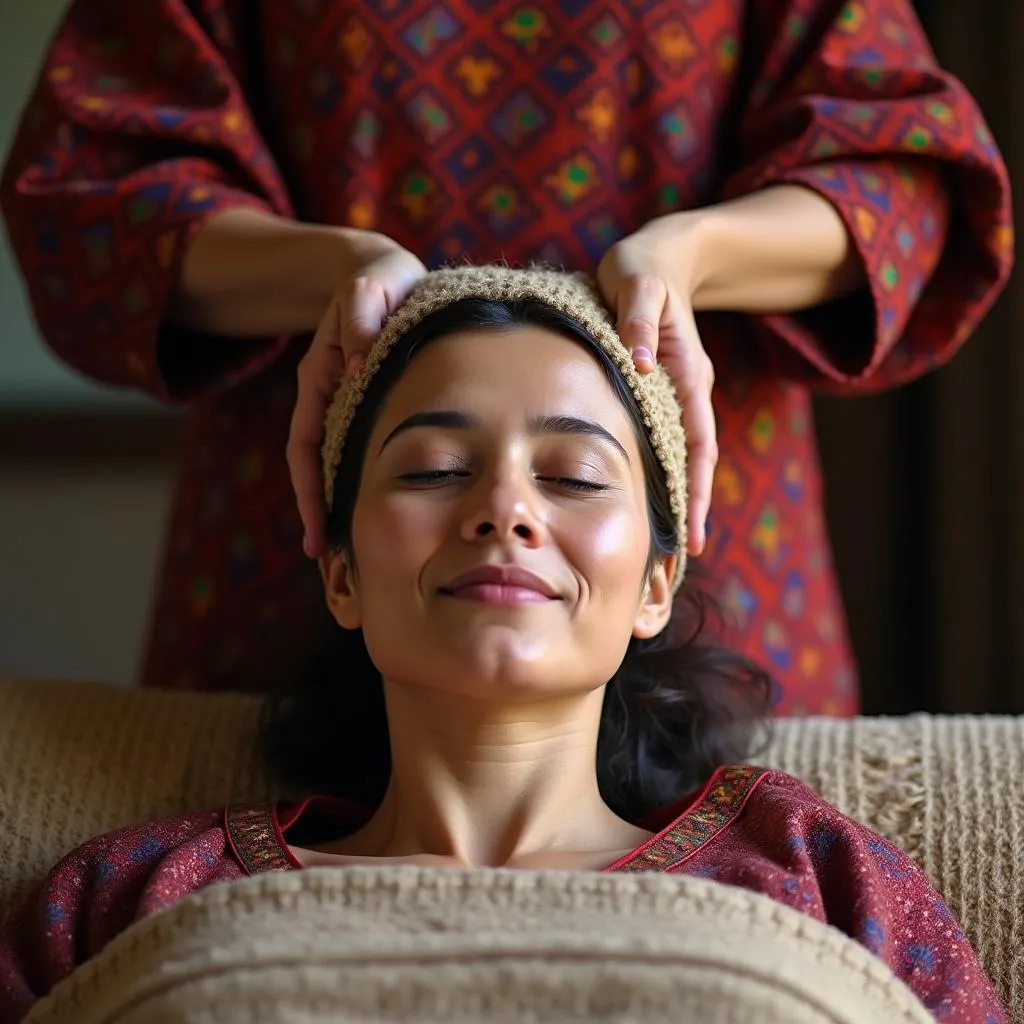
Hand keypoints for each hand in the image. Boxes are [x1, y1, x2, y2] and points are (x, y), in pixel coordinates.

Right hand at [287, 233, 426, 557]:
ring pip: (337, 465)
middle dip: (318, 513)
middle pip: (316, 467)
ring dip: (338, 505)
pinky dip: (359, 484)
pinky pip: (358, 453)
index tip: (316, 532)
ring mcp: (348, 406)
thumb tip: (358, 361)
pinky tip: (374, 511)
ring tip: (346, 554)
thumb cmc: (381, 278)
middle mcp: (329, 398)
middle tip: (328, 563)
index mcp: (322, 378)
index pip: (306, 444)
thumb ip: (362, 311)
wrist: (386, 274)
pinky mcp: (369, 408)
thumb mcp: (371, 283)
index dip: (309, 489)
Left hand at [597, 225, 715, 557]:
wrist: (661, 256)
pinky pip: (663, 439)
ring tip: (669, 543)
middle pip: (695, 461)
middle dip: (693, 508)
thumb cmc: (642, 268)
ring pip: (681, 454)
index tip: (693, 534)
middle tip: (683, 558)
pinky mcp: (659, 391)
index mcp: (686, 373)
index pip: (698, 444)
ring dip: (679, 495)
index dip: (696, 490)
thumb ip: (639, 317)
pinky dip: (661, 470)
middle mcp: (687, 389)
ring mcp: (675, 392)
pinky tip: (647, 496)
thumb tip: (642, 362)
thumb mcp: (637, 282)